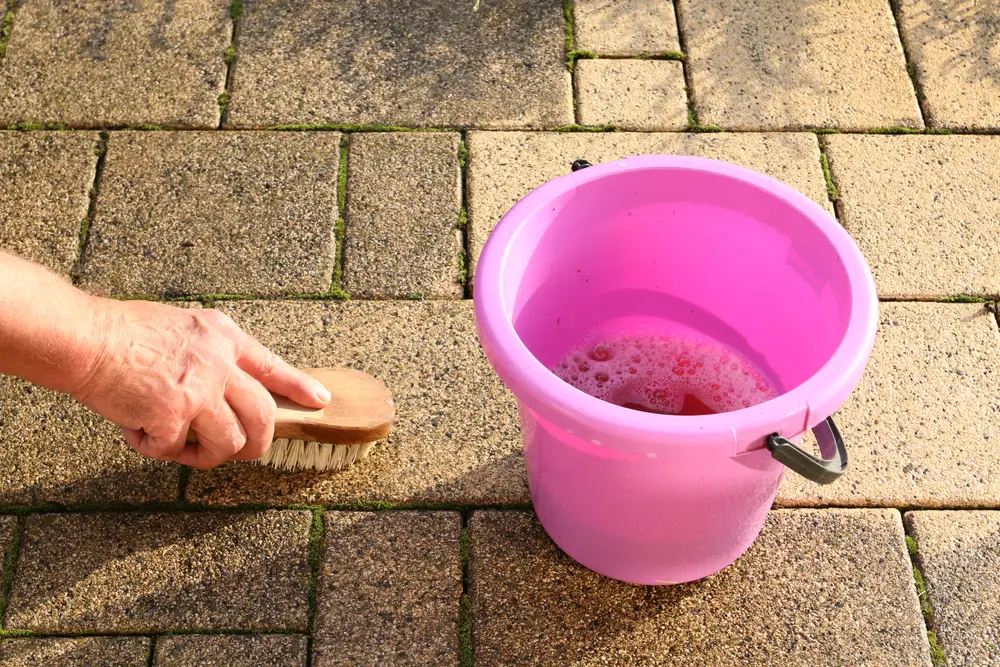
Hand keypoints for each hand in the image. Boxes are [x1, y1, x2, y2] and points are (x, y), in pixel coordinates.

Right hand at [71, 301, 330, 468]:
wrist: (84, 338)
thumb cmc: (123, 332)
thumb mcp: (185, 328)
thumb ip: (211, 354)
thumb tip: (228, 390)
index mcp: (223, 336)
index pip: (273, 366)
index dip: (299, 387)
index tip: (320, 402)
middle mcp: (219, 362)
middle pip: (263, 415)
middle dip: (259, 442)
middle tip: (246, 452)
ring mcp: (200, 390)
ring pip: (229, 442)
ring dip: (207, 455)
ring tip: (180, 447)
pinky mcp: (174, 415)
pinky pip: (176, 450)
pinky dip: (155, 449)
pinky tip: (136, 432)